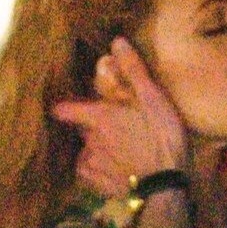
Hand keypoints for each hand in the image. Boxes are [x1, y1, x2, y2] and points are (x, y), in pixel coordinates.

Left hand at [51, 37, 188, 194]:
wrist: (165, 187)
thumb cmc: (163, 139)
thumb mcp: (153, 99)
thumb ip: (133, 71)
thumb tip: (116, 41)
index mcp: (100, 117)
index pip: (68, 109)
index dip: (64, 108)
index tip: (61, 108)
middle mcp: (90, 140)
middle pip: (80, 130)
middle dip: (89, 127)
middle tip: (107, 127)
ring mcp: (93, 164)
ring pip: (84, 151)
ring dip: (93, 149)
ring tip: (112, 150)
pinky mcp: (99, 185)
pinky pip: (88, 174)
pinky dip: (94, 170)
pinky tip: (106, 169)